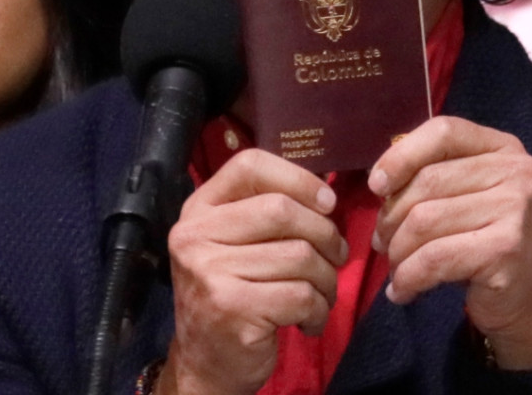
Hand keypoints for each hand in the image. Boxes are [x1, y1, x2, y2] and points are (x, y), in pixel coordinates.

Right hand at [157, 148, 347, 394]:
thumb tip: (326, 194)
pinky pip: (301, 295)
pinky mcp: (231, 308)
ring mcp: (209, 271)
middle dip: (324, 234)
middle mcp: (195, 234)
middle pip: (281, 210)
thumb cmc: (232, 294)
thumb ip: (264, 212)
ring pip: (299, 256)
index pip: (249, 165)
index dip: (297, 178)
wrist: (204, 365)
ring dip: (327, 280)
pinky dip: (319, 310)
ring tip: (322, 295)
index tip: (327, 203)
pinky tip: (309, 321)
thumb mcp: (233, 243)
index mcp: (198, 209)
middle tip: (336, 257)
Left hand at [368, 116, 531, 369]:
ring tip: (393, 266)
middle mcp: (516, 171)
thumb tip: (378, 180)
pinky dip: (408, 277)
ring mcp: (515, 209)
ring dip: (397, 250)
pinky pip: (434, 258)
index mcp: (503, 148)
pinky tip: (401, 291)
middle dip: (391, 215)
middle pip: (428, 180)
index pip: (444, 131)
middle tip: (381, 241)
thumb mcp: (466, 196)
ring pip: (425, 220)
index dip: (402, 155)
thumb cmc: (487, 241)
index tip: (375, 185)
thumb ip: (432, 174)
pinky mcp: (506, 250)